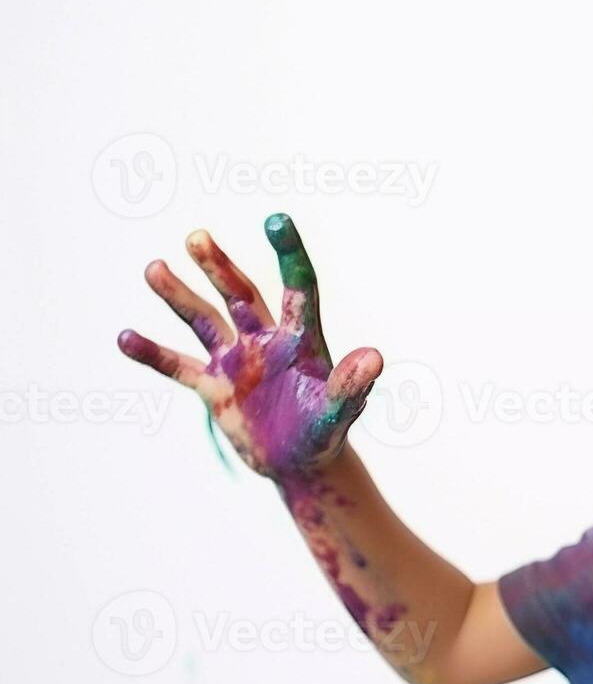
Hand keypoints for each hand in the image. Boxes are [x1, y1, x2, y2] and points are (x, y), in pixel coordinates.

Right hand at [117, 214, 381, 478]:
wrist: (302, 463)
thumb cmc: (326, 433)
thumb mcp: (339, 412)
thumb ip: (352, 385)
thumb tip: (374, 357)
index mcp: (301, 341)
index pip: (297, 289)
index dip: (289, 255)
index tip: (277, 220)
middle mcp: (266, 342)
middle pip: (241, 295)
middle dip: (219, 267)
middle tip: (197, 237)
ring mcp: (237, 361)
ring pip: (205, 320)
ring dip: (179, 296)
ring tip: (155, 268)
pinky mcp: (214, 387)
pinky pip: (179, 365)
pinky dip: (153, 353)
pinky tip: (125, 337)